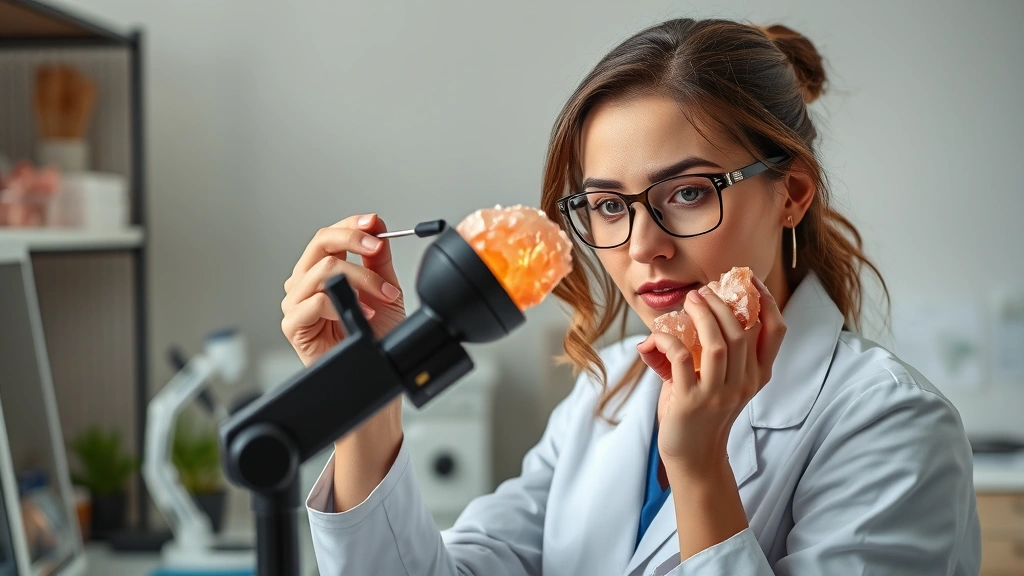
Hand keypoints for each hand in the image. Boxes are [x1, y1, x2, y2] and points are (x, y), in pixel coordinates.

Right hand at [282, 213, 405, 366]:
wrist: (373, 370)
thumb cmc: (373, 336)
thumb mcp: (383, 289)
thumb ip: (377, 258)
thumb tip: (377, 226)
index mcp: (321, 270)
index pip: (329, 236)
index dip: (350, 225)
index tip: (373, 222)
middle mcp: (305, 282)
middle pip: (321, 243)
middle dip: (353, 240)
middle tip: (377, 248)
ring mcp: (296, 302)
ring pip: (324, 270)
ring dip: (361, 279)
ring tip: (383, 296)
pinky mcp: (293, 325)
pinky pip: (315, 302)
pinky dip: (344, 304)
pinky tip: (364, 314)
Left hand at [637, 275, 785, 476]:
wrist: (693, 455)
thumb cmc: (701, 411)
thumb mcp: (719, 379)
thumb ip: (711, 349)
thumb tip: (685, 312)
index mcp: (758, 375)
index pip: (776, 331)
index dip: (766, 300)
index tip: (748, 279)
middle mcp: (745, 384)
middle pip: (743, 331)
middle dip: (723, 303)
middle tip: (703, 291)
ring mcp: (719, 394)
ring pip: (719, 344)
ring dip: (702, 316)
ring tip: (690, 301)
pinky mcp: (692, 402)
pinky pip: (682, 358)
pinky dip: (669, 340)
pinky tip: (658, 336)